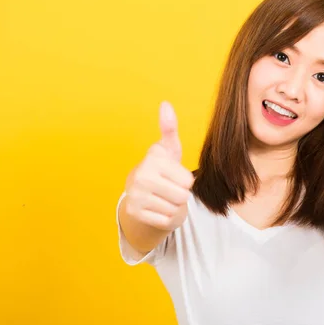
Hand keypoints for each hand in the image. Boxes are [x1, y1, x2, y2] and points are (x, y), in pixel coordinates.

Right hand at [123, 101, 193, 230]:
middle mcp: (141, 175)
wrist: (140, 195)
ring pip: (174, 209)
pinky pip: (166, 221)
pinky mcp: (135, 212)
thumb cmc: (161, 169)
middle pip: (183, 196)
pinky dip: (166, 218)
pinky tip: (156, 208)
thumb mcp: (168, 150)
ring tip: (162, 197)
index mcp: (153, 158)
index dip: (186, 181)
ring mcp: (135, 195)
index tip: (173, 175)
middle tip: (168, 189)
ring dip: (173, 207)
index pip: (188, 180)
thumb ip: (169, 128)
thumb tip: (165, 104)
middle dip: (181, 195)